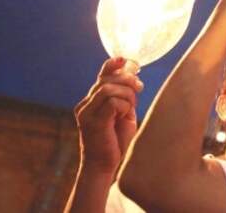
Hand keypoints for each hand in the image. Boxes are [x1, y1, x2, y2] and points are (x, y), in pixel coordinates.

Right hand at [74, 57, 142, 174]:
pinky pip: (112, 103)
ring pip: (109, 88)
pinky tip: (124, 116)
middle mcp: (85, 105)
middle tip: (140, 88)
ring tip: (131, 107)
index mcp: (92, 102)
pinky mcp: (92, 122)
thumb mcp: (123, 114)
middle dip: (128, 80)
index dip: (112, 65)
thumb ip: (125, 98)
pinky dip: (124, 106)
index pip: (101, 76)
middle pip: (107, 80)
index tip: (125, 60)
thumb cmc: (115, 141)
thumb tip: (134, 78)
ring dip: (127, 94)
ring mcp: (86, 113)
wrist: (103, 166)